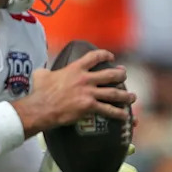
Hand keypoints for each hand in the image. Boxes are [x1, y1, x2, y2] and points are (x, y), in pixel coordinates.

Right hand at [16, 49, 134, 132]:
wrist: (40, 108)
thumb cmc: (39, 93)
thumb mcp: (40, 75)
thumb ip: (45, 71)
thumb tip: (42, 72)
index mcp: (75, 69)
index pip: (95, 57)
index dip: (105, 55)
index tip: (111, 57)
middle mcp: (85, 79)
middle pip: (110, 74)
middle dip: (120, 75)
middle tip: (124, 76)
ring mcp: (89, 93)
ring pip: (114, 92)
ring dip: (125, 95)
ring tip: (131, 97)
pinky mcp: (89, 106)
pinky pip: (108, 110)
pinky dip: (118, 113)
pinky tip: (125, 115)